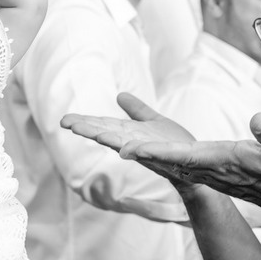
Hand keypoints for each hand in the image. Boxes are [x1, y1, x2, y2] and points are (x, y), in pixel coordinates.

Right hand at [61, 93, 197, 187]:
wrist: (195, 164)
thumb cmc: (174, 144)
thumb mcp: (153, 121)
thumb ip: (137, 110)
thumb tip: (119, 95)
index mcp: (130, 133)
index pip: (104, 126)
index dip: (86, 122)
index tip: (65, 119)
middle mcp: (133, 143)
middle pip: (106, 134)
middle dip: (87, 129)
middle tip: (66, 122)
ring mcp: (146, 152)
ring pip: (121, 145)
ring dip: (104, 138)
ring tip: (87, 132)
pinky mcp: (161, 158)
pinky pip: (147, 154)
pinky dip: (135, 152)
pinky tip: (123, 150)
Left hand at [63, 93, 260, 210]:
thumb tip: (258, 120)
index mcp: (216, 163)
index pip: (179, 157)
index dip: (153, 151)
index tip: (127, 148)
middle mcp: (197, 167)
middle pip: (151, 153)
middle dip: (117, 141)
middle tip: (81, 128)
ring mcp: (193, 166)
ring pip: (149, 151)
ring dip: (119, 138)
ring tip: (85, 127)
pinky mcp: (194, 161)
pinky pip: (160, 147)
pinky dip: (139, 137)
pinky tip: (122, 122)